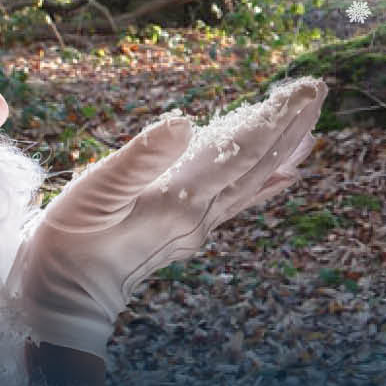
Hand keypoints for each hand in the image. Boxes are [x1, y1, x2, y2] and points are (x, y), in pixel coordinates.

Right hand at [6, 77, 327, 357]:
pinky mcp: (189, 232)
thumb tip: (186, 122)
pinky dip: (268, 182)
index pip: (245, 151)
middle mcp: (202, 215)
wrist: (66, 298)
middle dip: (292, 126)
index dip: (276, 117)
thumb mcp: (97, 190)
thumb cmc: (72, 241)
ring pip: (255, 181)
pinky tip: (286, 175)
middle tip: (318, 89)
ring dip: (284, 149)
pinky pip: (241, 200)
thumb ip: (142, 156)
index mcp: (184, 199)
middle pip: (261, 165)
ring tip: (310, 120)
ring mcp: (199, 226)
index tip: (305, 88)